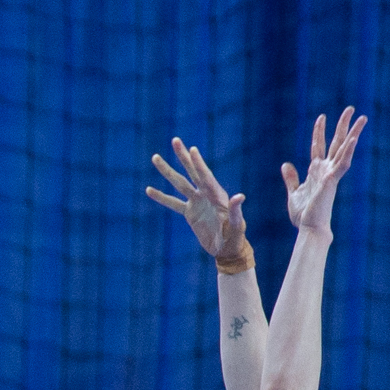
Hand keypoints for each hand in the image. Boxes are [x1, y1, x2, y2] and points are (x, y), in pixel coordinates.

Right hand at [147, 140, 248, 261]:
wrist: (227, 249)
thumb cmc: (235, 237)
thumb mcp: (237, 225)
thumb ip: (236, 211)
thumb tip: (239, 196)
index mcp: (217, 195)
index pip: (206, 176)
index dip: (199, 164)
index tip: (192, 150)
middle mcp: (206, 194)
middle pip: (192, 172)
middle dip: (183, 156)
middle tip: (175, 140)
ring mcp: (196, 202)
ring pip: (180, 183)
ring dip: (168, 171)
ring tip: (155, 157)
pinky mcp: (189, 213)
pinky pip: (173, 203)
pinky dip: (162, 197)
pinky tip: (149, 190)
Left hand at [281, 107, 366, 235]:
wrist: (309, 229)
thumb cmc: (303, 215)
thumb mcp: (293, 193)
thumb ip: (291, 178)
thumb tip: (285, 164)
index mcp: (317, 171)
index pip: (318, 146)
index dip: (319, 131)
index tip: (321, 116)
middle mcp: (326, 170)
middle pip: (336, 142)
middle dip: (343, 125)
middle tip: (350, 109)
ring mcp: (331, 174)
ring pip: (343, 148)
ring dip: (353, 132)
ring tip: (361, 117)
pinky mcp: (332, 180)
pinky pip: (343, 163)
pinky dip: (349, 151)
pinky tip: (354, 138)